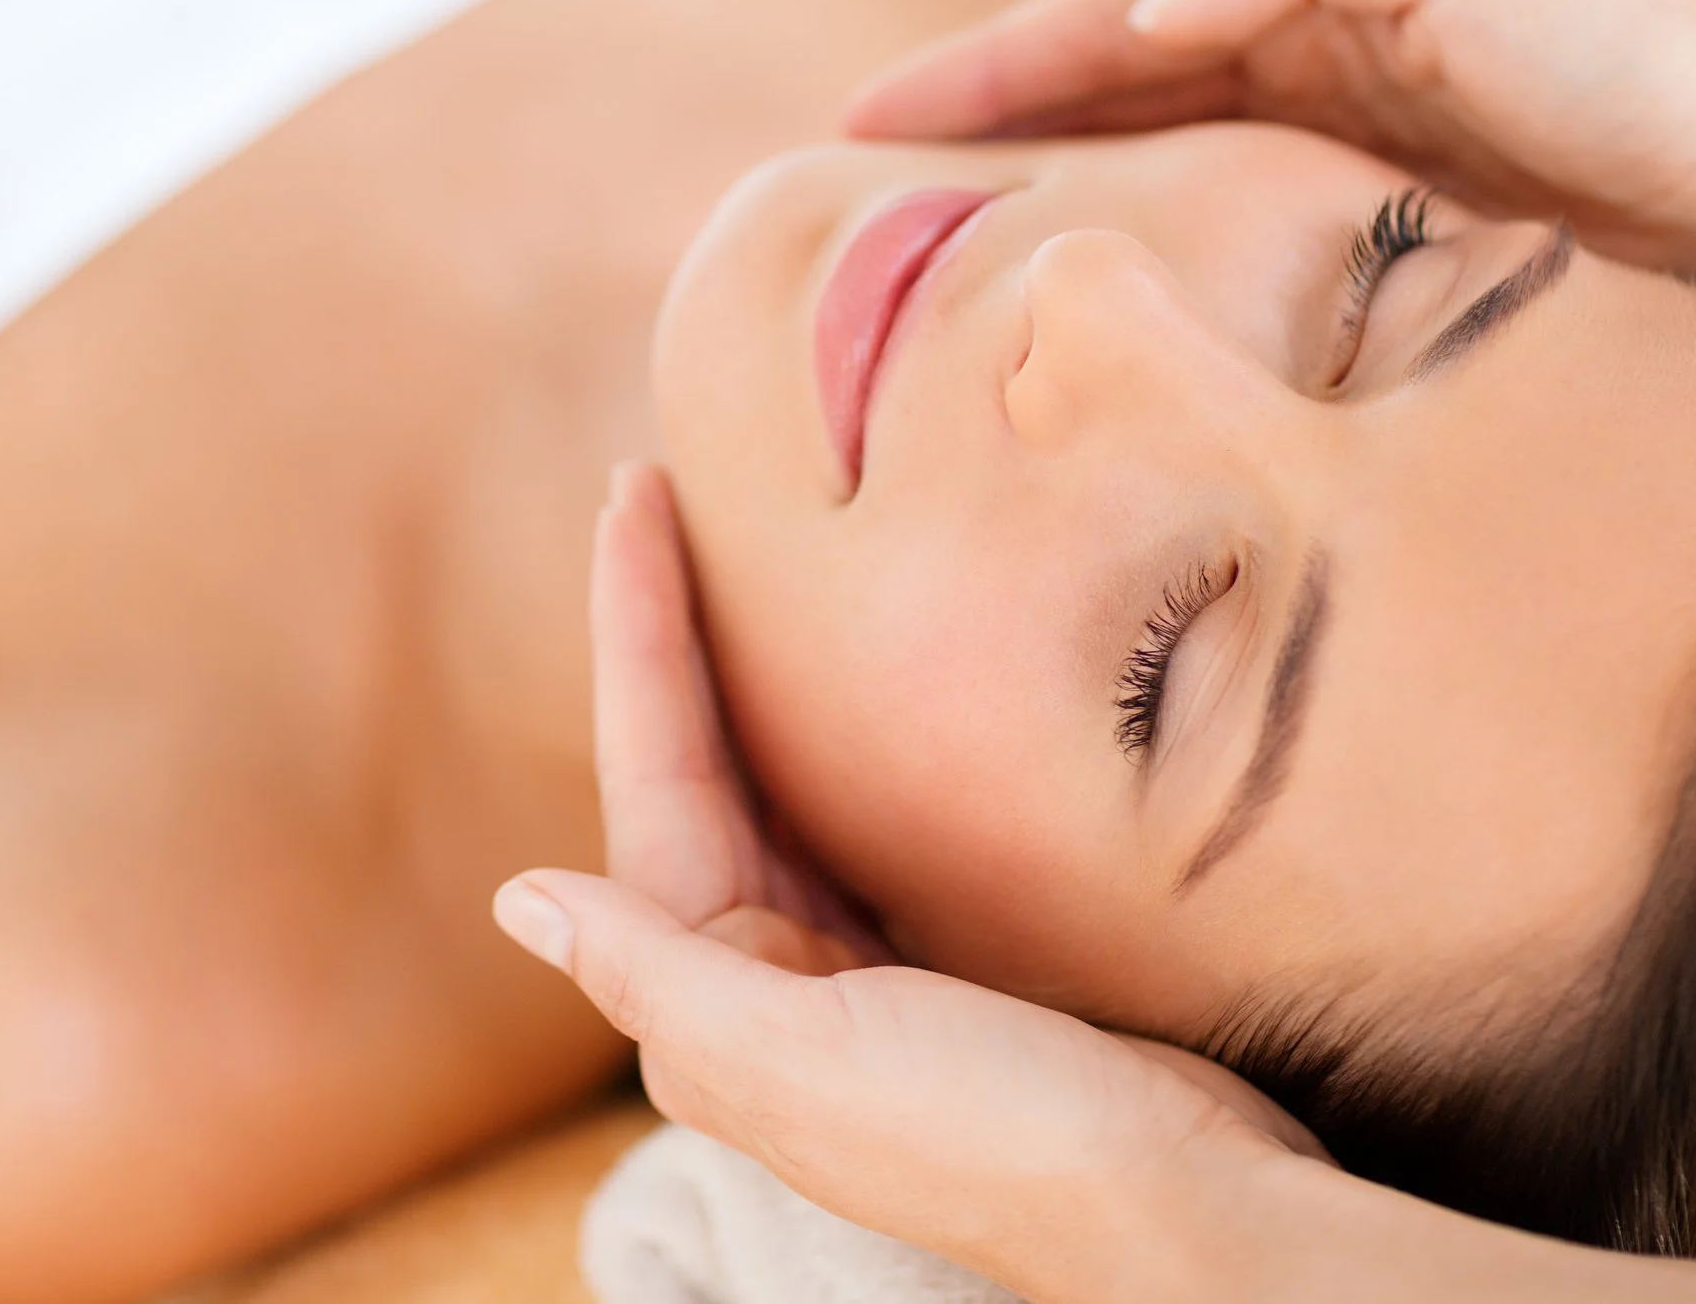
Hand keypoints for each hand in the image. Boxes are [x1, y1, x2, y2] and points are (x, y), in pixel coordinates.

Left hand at [493, 464, 1328, 1303]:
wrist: (1177, 1206)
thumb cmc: (990, 1138)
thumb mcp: (802, 1056)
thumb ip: (657, 971)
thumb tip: (518, 899)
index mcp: (711, 995)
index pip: (653, 775)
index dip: (638, 632)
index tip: (631, 498)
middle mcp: (765, 976)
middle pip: (699, 763)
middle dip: (673, 631)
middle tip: (654, 489)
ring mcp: (852, 962)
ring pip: (777, 777)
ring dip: (746, 670)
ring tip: (726, 546)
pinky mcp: (943, 949)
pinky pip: (865, 809)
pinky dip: (845, 729)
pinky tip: (851, 664)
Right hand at [844, 0, 1695, 336]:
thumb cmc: (1625, 59)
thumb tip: (1144, 18)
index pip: (1088, 34)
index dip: (971, 77)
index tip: (860, 124)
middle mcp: (1281, 77)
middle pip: (1084, 107)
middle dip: (969, 141)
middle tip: (853, 204)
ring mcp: (1307, 162)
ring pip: (1129, 182)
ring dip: (1029, 212)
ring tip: (922, 272)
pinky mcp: (1343, 247)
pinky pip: (1198, 252)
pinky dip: (1122, 271)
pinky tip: (1073, 321)